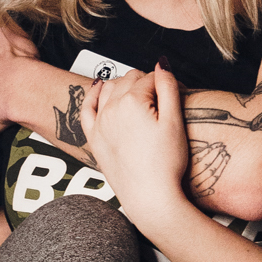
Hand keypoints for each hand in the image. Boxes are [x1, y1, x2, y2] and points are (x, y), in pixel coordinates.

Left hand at [86, 62, 191, 232]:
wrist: (150, 198)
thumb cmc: (165, 164)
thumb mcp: (175, 122)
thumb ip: (169, 87)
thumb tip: (162, 64)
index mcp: (133, 101)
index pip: (149, 78)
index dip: (164, 84)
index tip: (172, 95)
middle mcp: (111, 109)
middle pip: (128, 80)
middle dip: (144, 83)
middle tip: (159, 98)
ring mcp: (99, 123)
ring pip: (108, 88)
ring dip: (122, 84)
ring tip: (137, 93)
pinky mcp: (94, 138)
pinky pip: (87, 108)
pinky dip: (93, 94)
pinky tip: (100, 87)